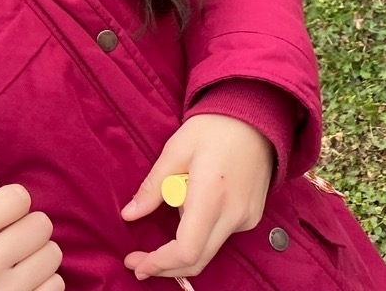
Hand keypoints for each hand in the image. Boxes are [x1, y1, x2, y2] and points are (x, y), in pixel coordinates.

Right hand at [0, 175, 63, 290]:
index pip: (17, 197)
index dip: (15, 203)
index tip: (5, 214)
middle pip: (41, 223)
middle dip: (30, 230)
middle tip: (14, 240)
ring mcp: (7, 290)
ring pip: (53, 252)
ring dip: (41, 256)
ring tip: (20, 262)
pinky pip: (57, 282)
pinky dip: (46, 284)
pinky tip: (26, 285)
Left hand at [119, 114, 274, 279]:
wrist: (256, 118)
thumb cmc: (213, 128)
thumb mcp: (175, 150)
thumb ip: (153, 187)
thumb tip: (129, 215)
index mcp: (211, 197)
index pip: (187, 250)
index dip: (160, 264)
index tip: (137, 265)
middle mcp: (233, 215)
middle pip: (198, 260)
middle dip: (165, 267)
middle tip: (138, 262)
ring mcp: (247, 219)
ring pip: (209, 249)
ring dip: (182, 247)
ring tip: (171, 207)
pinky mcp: (252, 217)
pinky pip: (221, 235)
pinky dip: (200, 232)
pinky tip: (192, 206)